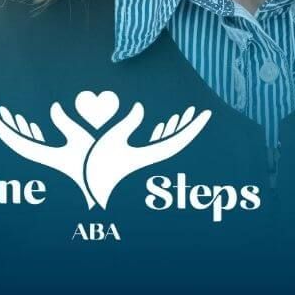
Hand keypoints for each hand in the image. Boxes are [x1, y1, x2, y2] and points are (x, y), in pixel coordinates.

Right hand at [85, 103, 211, 207]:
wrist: (89, 187)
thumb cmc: (98, 165)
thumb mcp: (112, 139)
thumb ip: (128, 123)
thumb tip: (141, 107)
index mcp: (151, 155)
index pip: (180, 140)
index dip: (193, 127)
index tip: (206, 114)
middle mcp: (151, 159)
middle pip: (178, 141)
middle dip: (188, 126)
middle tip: (199, 112)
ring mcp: (145, 161)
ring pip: (168, 143)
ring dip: (175, 129)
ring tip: (184, 115)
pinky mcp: (137, 160)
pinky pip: (156, 146)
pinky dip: (162, 135)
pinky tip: (163, 127)